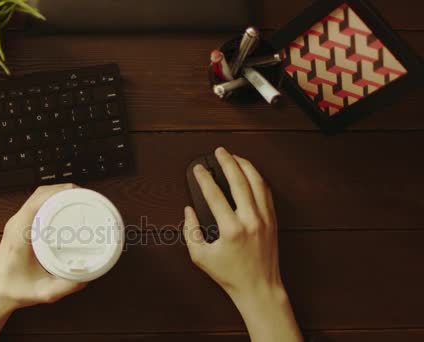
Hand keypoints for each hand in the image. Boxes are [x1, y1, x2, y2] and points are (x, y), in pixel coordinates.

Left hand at [0, 184, 86, 337]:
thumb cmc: (14, 290)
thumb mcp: (44, 292)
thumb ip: (67, 287)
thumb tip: (88, 276)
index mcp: (19, 235)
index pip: (38, 201)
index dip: (59, 192)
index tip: (77, 192)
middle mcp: (16, 224)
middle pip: (40, 194)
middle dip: (63, 190)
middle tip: (84, 196)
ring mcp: (16, 223)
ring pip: (37, 197)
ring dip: (57, 193)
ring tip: (78, 198)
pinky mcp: (19, 226)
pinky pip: (35, 204)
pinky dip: (51, 200)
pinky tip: (64, 207)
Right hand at [183, 147, 301, 341]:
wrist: (259, 288)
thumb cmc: (230, 275)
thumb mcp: (200, 257)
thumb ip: (190, 231)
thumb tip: (189, 210)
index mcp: (231, 230)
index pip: (215, 195)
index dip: (203, 178)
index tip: (198, 169)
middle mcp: (250, 220)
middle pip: (239, 181)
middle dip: (227, 162)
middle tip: (219, 151)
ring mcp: (265, 219)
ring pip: (257, 182)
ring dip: (245, 166)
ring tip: (235, 157)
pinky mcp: (273, 221)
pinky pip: (266, 192)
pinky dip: (258, 179)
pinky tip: (250, 173)